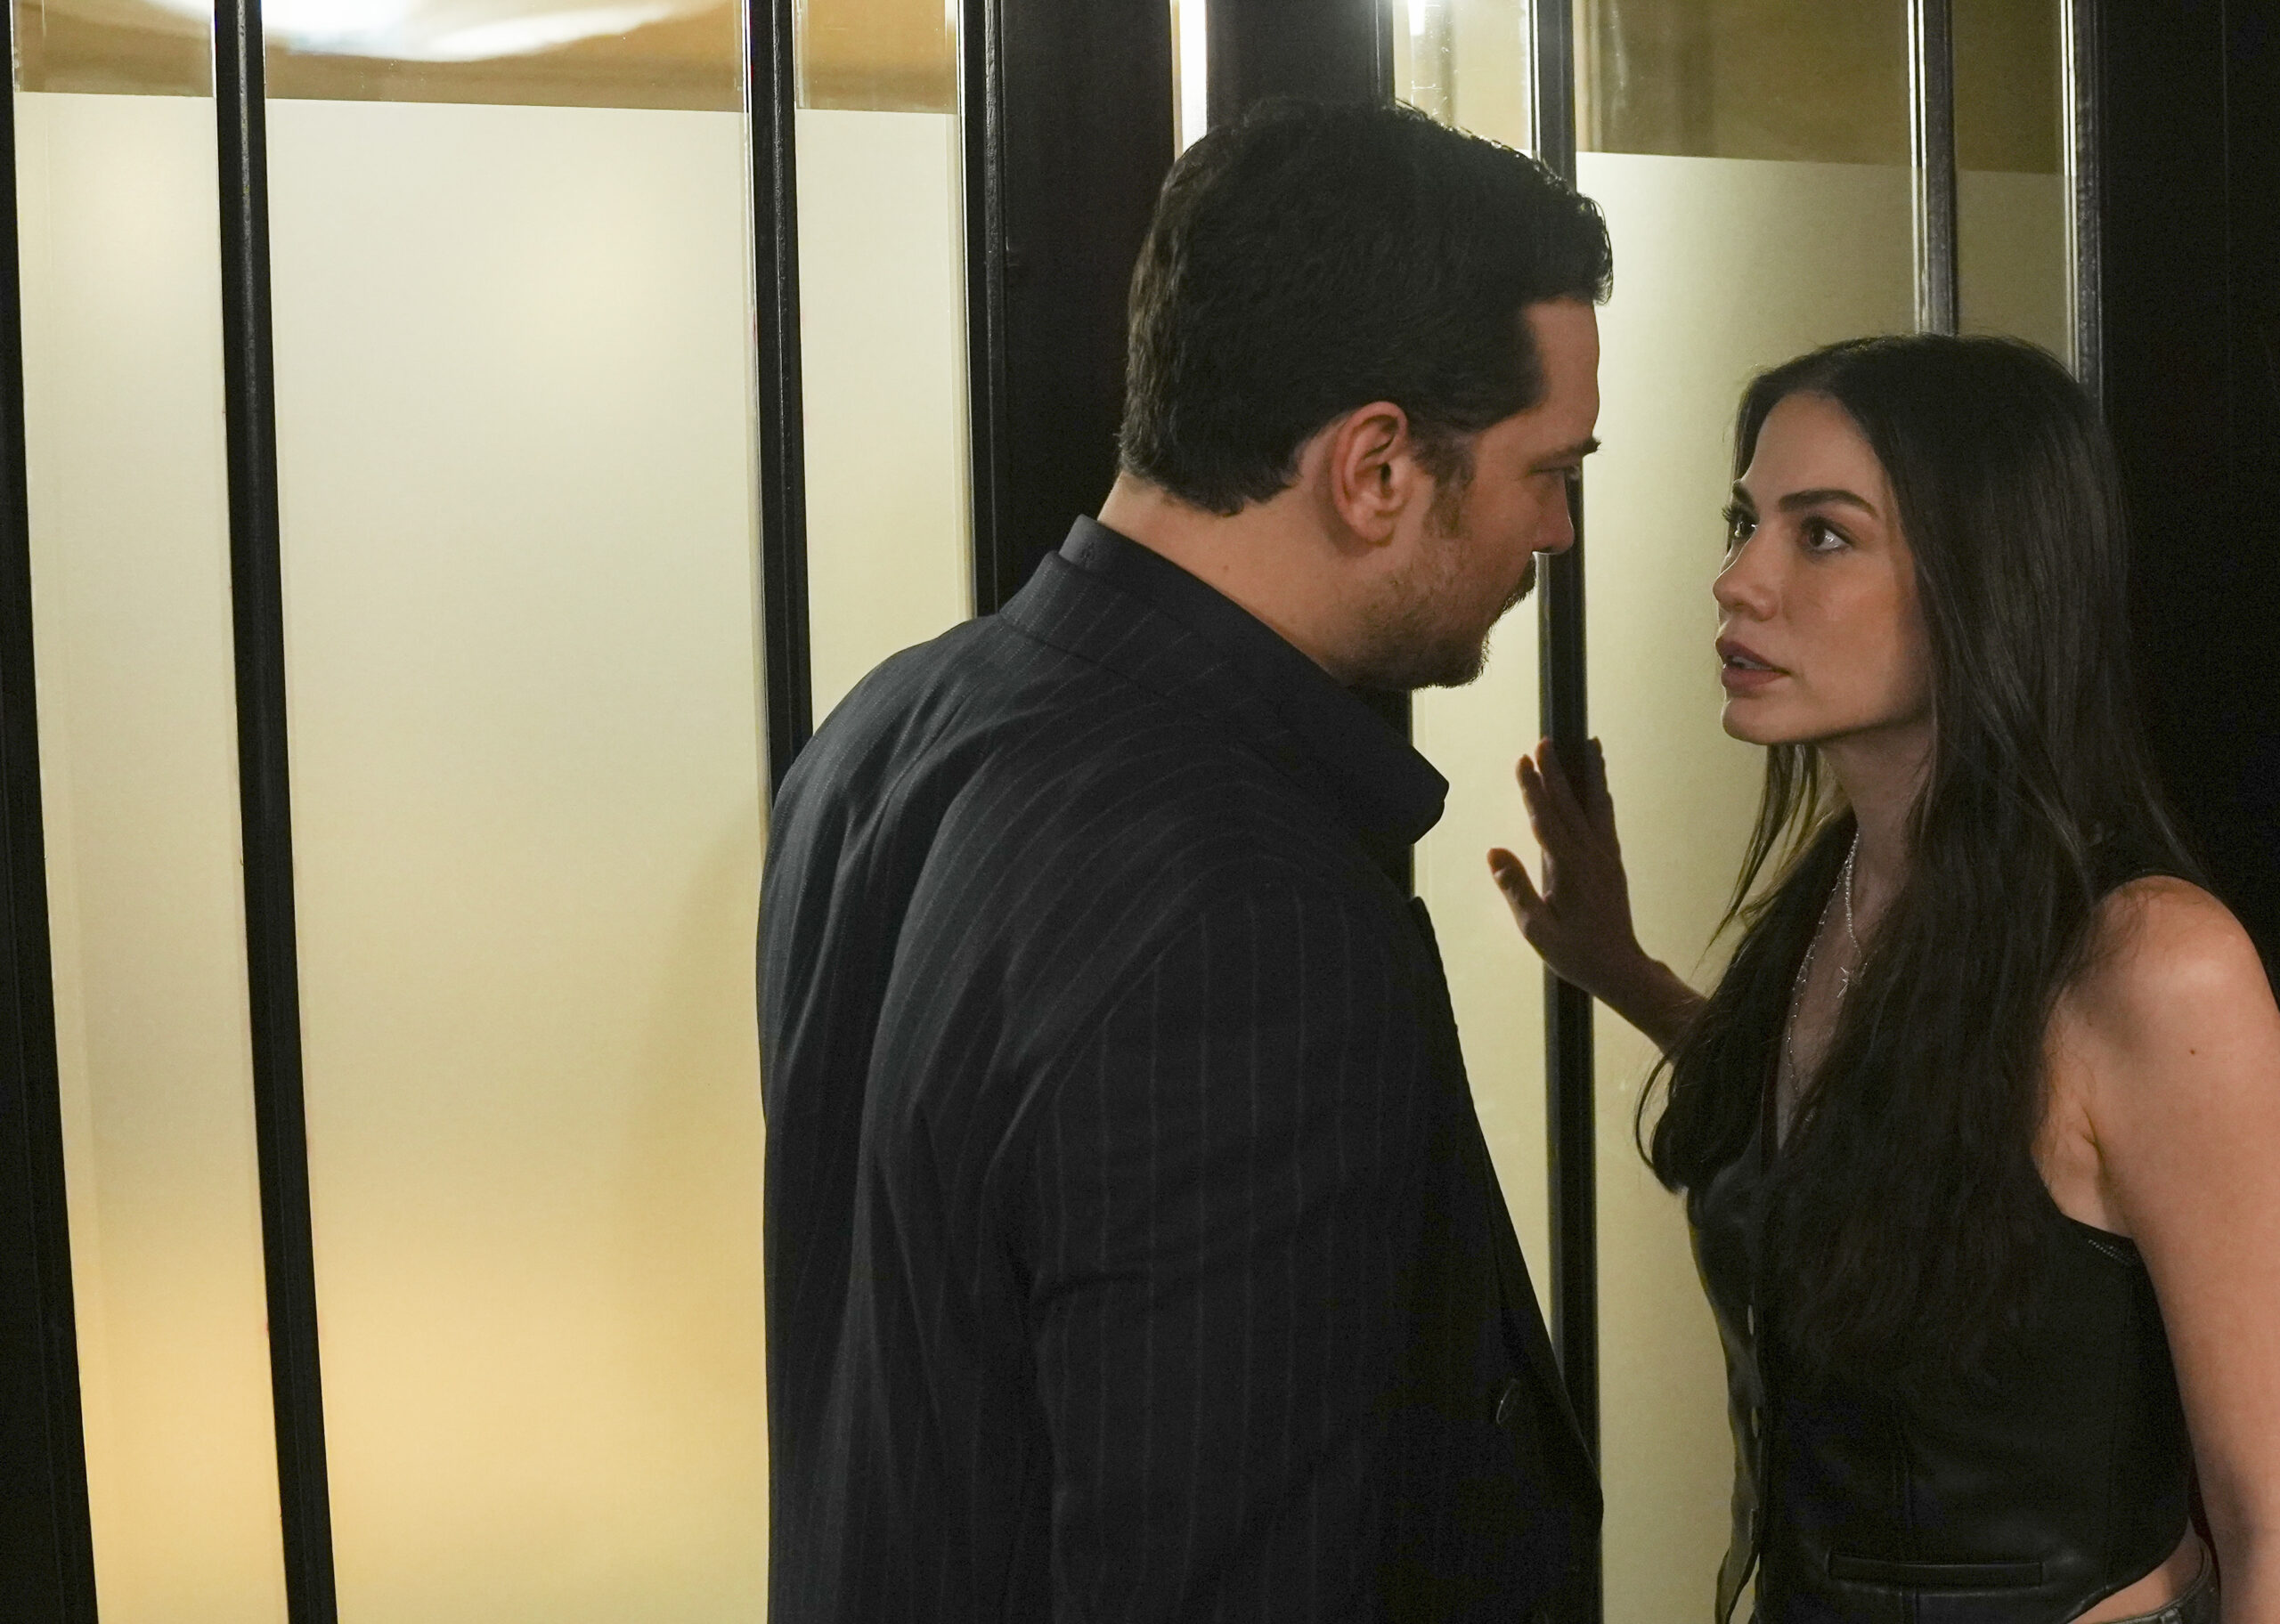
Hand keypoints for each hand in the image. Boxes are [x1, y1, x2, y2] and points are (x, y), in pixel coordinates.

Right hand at [1489, 739, 1702, 1052]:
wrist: (1619, 966)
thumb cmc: (1575, 952)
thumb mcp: (1535, 928)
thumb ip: (1516, 887)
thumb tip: (1494, 851)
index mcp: (1568, 869)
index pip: (1545, 819)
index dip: (1533, 788)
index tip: (1523, 760)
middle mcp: (1591, 855)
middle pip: (1570, 803)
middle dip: (1556, 770)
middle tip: (1545, 741)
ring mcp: (1606, 855)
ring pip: (1596, 805)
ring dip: (1589, 773)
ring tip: (1589, 743)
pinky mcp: (1613, 861)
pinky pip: (1606, 818)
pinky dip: (1602, 795)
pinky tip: (1599, 785)